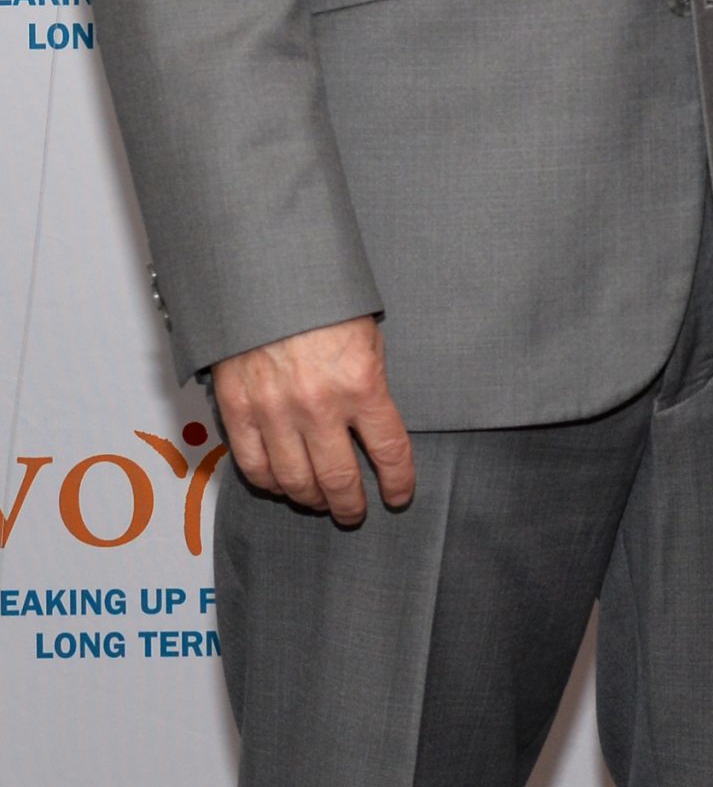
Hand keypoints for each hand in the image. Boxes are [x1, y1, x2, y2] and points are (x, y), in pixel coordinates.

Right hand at [212, 316, 415, 524]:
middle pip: (339, 479)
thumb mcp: (367, 336)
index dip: (398, 481)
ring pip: (295, 482)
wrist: (266, 274)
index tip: (399, 496)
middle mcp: (319, 405)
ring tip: (320, 501)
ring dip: (311, 500)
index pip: (389, 450)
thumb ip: (369, 384)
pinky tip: (282, 484)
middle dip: (351, 504)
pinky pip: (254, 467)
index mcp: (361, 383)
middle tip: (356, 512)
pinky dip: (270, 484)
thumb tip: (372, 428)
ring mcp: (275, 412)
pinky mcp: (238, 411)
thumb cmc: (323, 301)